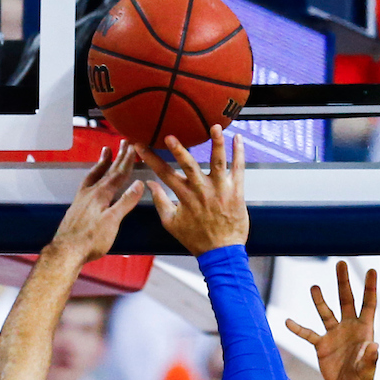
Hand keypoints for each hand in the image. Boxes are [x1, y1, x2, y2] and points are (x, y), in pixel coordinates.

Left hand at [50, 141, 142, 263]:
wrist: (67, 251)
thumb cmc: (91, 239)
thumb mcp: (113, 220)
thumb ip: (125, 201)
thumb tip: (138, 184)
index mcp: (101, 194)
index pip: (118, 174)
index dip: (127, 161)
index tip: (133, 148)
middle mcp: (90, 193)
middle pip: (107, 171)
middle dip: (117, 157)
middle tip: (123, 143)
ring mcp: (82, 199)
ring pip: (94, 175)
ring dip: (102, 163)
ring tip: (105, 153)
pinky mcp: (77, 207)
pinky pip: (87, 185)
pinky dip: (93, 177)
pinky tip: (93, 181)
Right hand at [135, 126, 248, 255]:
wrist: (221, 252)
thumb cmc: (197, 238)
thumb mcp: (171, 223)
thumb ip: (160, 201)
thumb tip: (149, 184)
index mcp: (184, 196)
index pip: (164, 172)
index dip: (150, 157)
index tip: (140, 144)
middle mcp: (201, 190)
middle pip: (188, 164)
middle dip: (179, 149)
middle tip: (171, 136)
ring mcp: (220, 189)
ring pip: (217, 161)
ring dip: (216, 143)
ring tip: (215, 126)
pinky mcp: (236, 191)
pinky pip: (238, 168)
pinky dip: (239, 152)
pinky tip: (238, 138)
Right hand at [285, 263, 378, 379]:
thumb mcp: (368, 370)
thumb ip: (370, 358)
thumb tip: (375, 346)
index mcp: (364, 329)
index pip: (368, 304)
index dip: (370, 288)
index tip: (372, 270)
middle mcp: (349, 327)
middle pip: (346, 300)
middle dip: (343, 282)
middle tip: (341, 263)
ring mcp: (334, 334)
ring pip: (326, 312)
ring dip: (319, 300)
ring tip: (314, 286)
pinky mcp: (321, 346)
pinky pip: (308, 334)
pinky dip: (298, 329)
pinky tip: (288, 321)